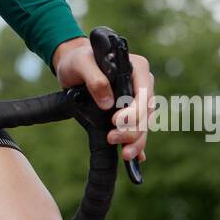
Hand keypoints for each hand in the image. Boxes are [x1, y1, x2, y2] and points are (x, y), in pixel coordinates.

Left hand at [51, 36, 151, 164]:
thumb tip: (108, 103)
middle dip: (133, 130)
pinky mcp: (129, 114)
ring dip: (135, 141)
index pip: (144, 92)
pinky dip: (138, 145)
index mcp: (136, 68)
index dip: (134, 110)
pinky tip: (136, 160)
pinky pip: (138, 131)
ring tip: (124, 154)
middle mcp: (142, 85)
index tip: (115, 121)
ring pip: (144, 125)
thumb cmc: (78, 60)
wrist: (73, 68)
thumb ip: (94, 78)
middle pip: (146, 113)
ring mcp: (137, 101)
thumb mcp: (80, 62)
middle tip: (112, 138)